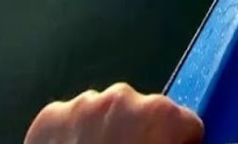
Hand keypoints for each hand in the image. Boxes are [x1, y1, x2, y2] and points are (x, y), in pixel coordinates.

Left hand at [25, 82, 202, 143]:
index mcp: (160, 114)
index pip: (185, 124)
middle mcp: (123, 99)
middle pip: (144, 114)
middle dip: (140, 139)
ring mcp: (83, 105)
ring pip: (106, 115)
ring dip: (107, 136)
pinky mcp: (51, 116)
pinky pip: (71, 120)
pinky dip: (74, 138)